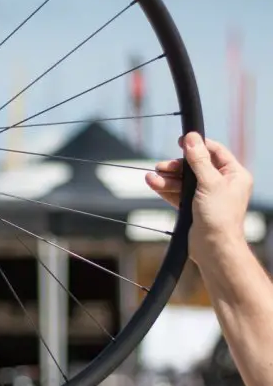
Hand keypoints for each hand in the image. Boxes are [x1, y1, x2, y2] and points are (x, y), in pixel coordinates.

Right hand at [145, 132, 252, 265]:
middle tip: (161, 166)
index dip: (197, 145)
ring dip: (167, 178)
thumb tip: (192, 138)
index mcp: (234, 175)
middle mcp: (221, 183)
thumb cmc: (219, 217)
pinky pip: (178, 192)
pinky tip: (153, 184)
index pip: (215, 151)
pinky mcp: (194, 206)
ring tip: (152, 178)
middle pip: (195, 166)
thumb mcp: (209, 183)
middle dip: (176, 167)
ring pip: (183, 180)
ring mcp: (207, 195)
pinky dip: (166, 189)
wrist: (213, 248)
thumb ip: (199, 160)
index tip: (181, 140)